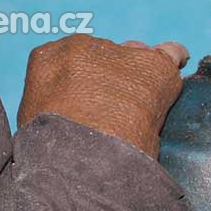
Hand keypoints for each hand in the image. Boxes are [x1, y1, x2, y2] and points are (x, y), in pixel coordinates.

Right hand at [17, 35, 190, 157]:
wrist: (81, 164)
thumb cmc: (54, 154)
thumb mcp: (36, 121)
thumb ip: (53, 103)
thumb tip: (74, 110)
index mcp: (49, 58)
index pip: (71, 61)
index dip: (84, 82)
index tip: (89, 101)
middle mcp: (82, 46)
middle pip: (104, 55)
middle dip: (112, 76)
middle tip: (115, 110)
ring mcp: (119, 54)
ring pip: (135, 58)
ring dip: (138, 79)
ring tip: (141, 107)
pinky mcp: (152, 66)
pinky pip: (171, 55)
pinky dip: (174, 63)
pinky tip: (174, 72)